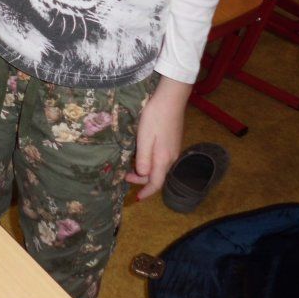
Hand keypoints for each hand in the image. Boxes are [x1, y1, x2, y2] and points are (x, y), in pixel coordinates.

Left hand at [125, 76, 190, 199]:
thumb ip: (144, 159)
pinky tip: (143, 156)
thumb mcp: (144, 138)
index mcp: (163, 159)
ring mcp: (174, 149)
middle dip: (142, 180)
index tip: (136, 198)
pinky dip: (151, 163)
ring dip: (146, 171)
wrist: (170, 99)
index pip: (156, 183)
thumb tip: (143, 176)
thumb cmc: (154, 117)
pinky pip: (162, 159)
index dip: (146, 192)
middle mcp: (171, 157)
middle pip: (157, 176)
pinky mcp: (173, 141)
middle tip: (125, 176)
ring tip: (131, 167)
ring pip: (160, 167)